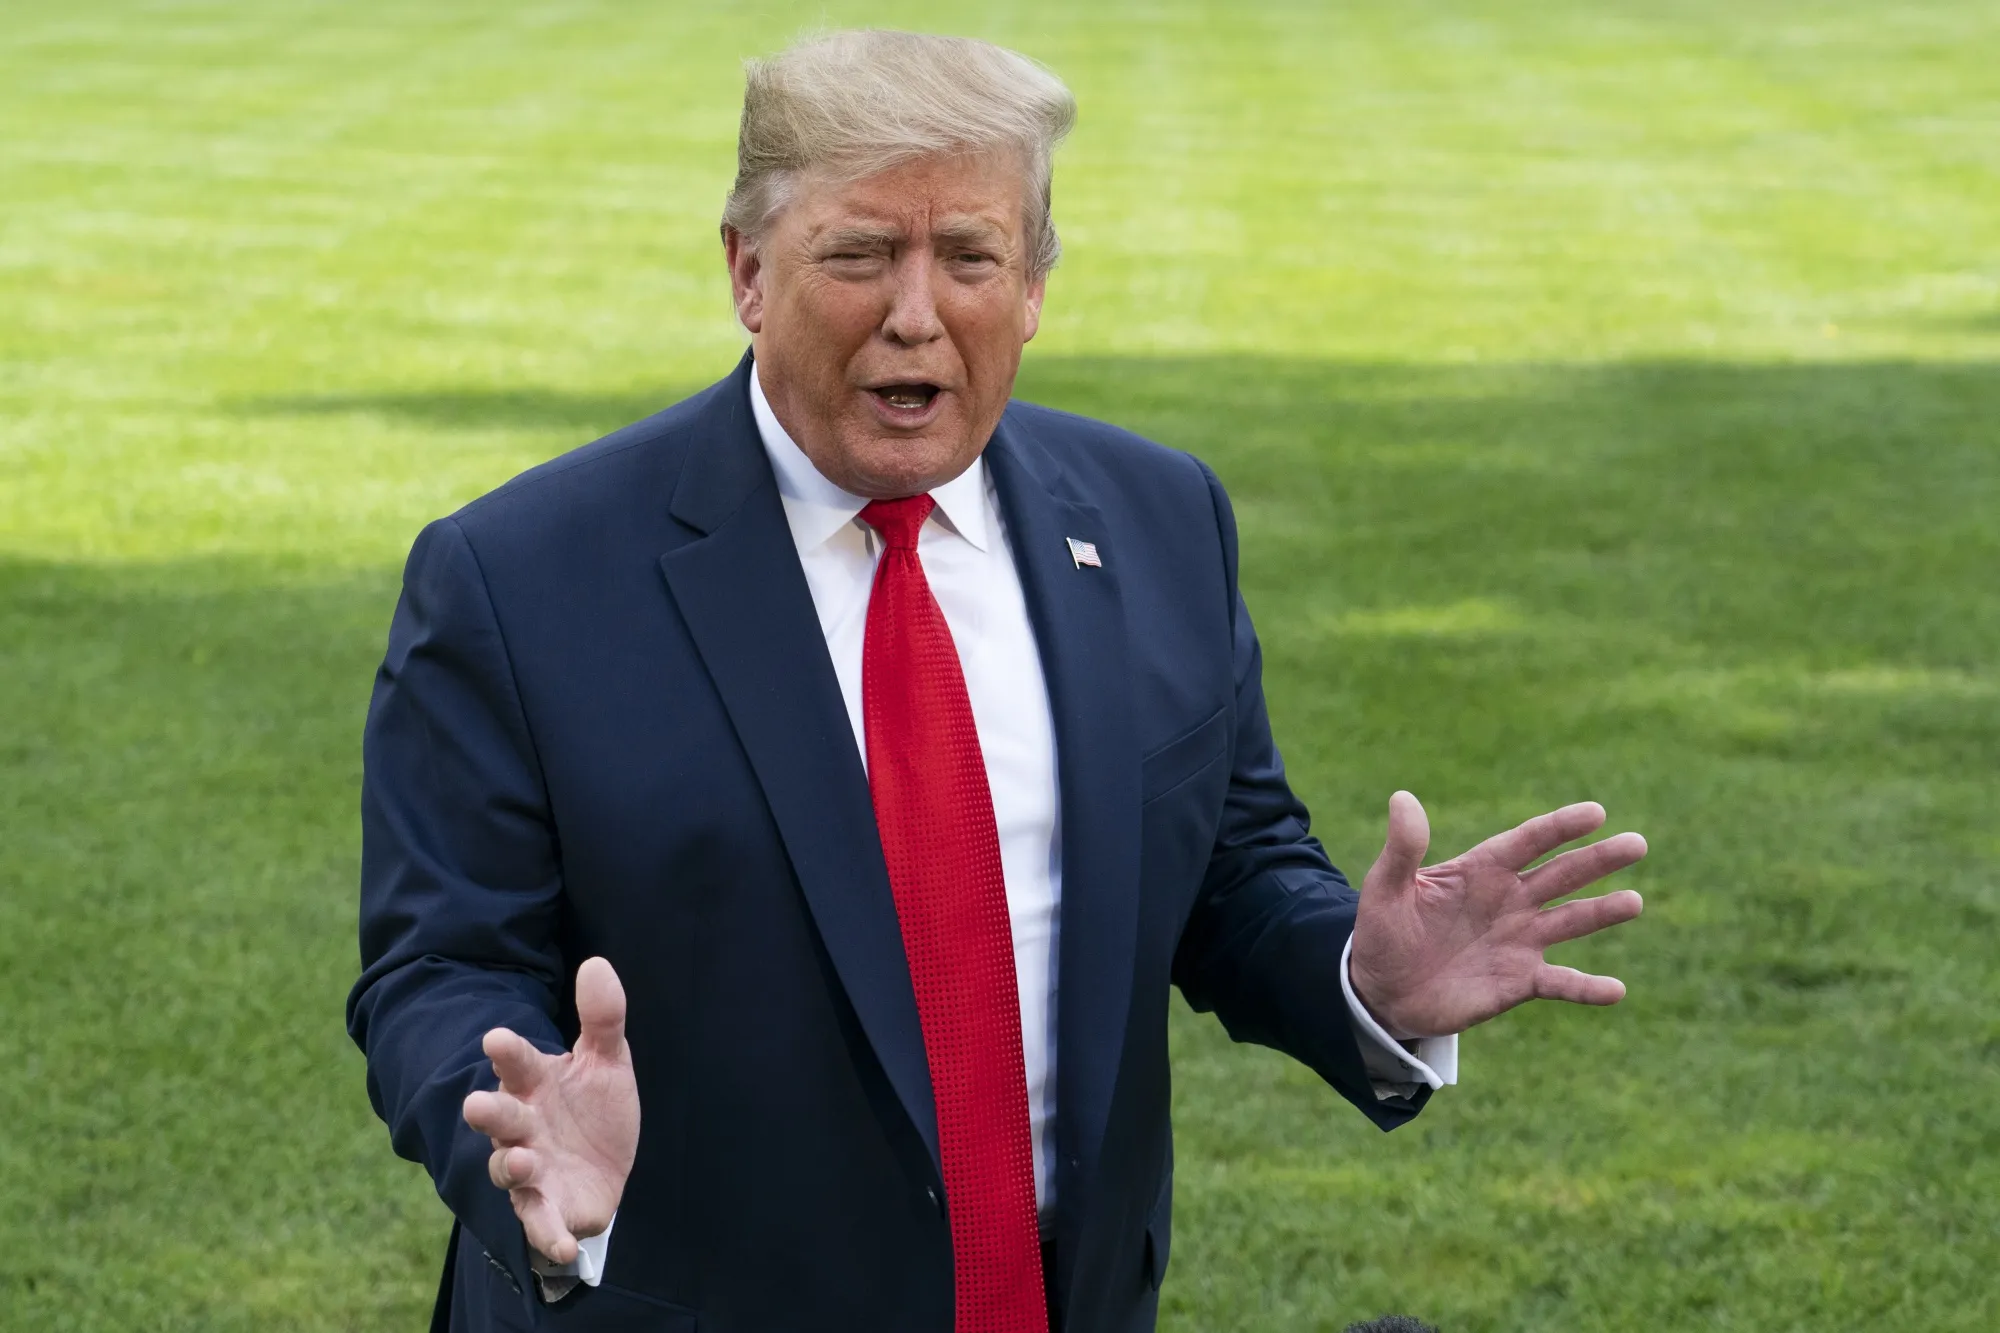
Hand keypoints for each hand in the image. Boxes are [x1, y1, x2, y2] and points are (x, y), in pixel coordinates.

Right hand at [462, 957, 639, 1263]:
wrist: (604, 1169)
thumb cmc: (594, 1108)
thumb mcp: (607, 1062)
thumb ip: (602, 1018)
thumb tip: (597, 963)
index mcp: (535, 1084)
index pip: (517, 1064)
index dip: (507, 1052)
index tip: (497, 1039)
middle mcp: (524, 1126)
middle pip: (500, 1117)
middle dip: (489, 1112)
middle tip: (478, 1104)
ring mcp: (531, 1169)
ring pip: (509, 1169)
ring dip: (512, 1166)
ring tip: (523, 1160)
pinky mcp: (546, 1208)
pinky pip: (540, 1223)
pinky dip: (547, 1235)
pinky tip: (561, 1246)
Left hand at [1347, 792, 1645, 1039]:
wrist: (1382, 991)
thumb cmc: (1383, 932)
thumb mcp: (1386, 889)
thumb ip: (1403, 848)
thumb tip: (1402, 798)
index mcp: (1481, 870)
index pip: (1527, 842)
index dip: (1560, 827)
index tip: (1595, 813)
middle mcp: (1510, 901)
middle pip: (1561, 874)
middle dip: (1598, 860)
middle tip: (1636, 844)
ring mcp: (1519, 941)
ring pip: (1571, 921)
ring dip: (1603, 912)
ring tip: (1635, 901)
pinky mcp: (1520, 981)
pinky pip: (1561, 983)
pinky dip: (1588, 987)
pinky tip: (1616, 990)